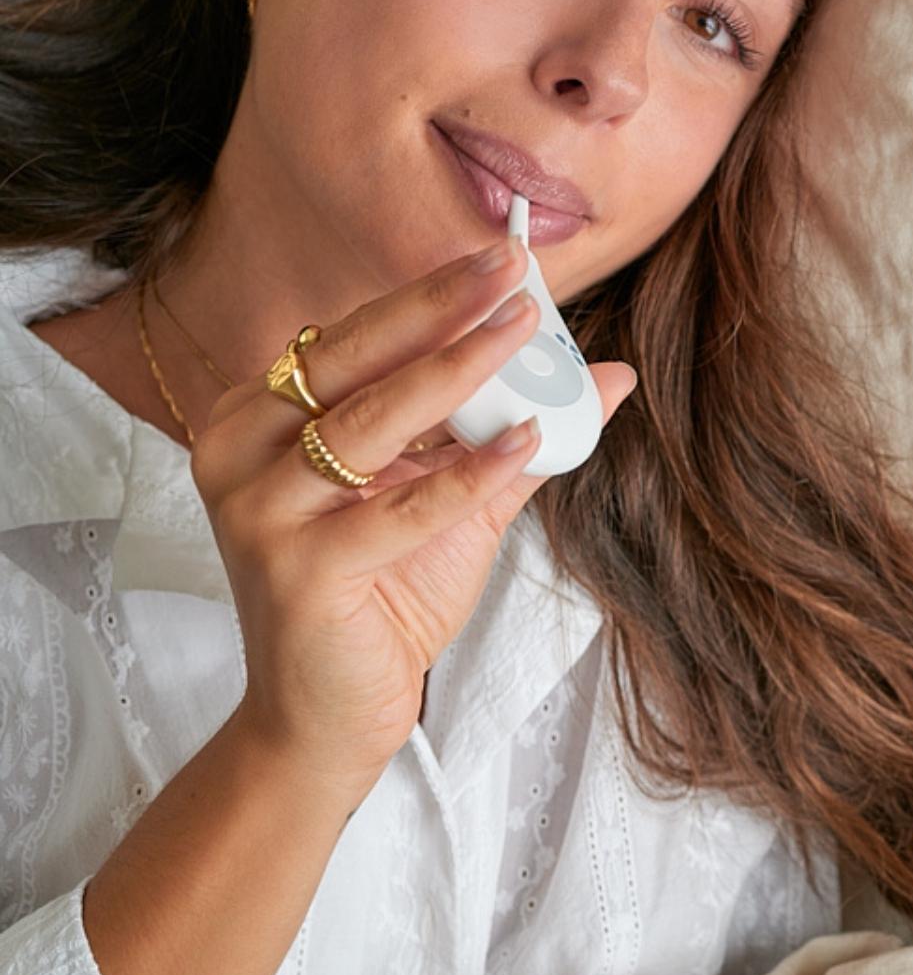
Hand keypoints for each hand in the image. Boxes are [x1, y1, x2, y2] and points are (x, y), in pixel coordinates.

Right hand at [189, 238, 637, 784]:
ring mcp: (260, 511)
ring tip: (522, 335)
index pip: (354, 339)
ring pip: (370, 423)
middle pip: (353, 360)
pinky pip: (396, 510)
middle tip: (511, 269)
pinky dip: (465, 476)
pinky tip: (524, 442)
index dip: (429, 297)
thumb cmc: (381, 600)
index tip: (502, 258)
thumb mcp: (454, 504)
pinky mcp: (296, 570)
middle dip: (441, 309)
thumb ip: (518, 433)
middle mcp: (242, 452)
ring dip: (456, 373)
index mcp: (261, 419)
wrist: (331, 716)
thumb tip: (607, 374)